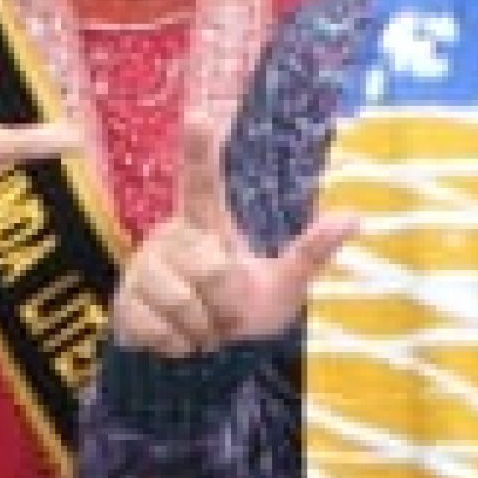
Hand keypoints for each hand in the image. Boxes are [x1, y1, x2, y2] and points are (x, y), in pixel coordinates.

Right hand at [107, 119, 351, 358]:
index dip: (197, 150)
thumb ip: (310, 252)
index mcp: (205, 223)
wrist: (202, 361)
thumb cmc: (242, 313)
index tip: (196, 116)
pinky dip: (176, 345)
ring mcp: (142, 268)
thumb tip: (355, 217)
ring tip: (201, 328)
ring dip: (201, 330)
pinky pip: (156, 326)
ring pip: (181, 301)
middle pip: (210, 270)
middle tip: (224, 317)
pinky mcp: (123, 301)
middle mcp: (170, 236)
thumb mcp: (282, 286)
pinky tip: (176, 340)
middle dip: (226, 307)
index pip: (200, 181)